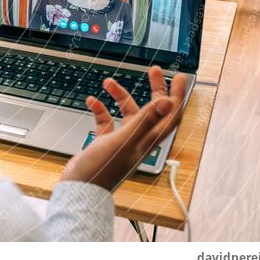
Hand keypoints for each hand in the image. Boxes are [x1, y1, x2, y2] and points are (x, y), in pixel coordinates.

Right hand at [62, 66, 187, 190]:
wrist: (80, 189)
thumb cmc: (102, 169)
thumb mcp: (125, 140)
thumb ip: (145, 120)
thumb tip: (168, 102)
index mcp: (147, 140)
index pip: (171, 115)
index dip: (177, 95)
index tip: (179, 77)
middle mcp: (138, 139)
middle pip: (153, 110)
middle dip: (155, 89)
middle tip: (154, 71)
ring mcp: (122, 141)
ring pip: (127, 113)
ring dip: (119, 96)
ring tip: (108, 82)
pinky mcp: (106, 143)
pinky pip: (106, 121)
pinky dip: (100, 109)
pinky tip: (92, 101)